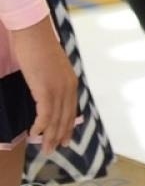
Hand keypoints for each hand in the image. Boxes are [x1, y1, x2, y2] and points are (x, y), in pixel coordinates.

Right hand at [11, 17, 75, 153]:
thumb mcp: (48, 69)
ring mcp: (58, 88)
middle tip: (51, 151)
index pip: (71, 110)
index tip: (64, 141)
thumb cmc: (37, 48)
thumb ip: (50, 83)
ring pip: (56, 119)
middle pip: (65, 117)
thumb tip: (45, 95)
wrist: (33, 33)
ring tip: (44, 150)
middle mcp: (68, 86)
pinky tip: (34, 134)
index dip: (67, 127)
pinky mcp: (46, 88)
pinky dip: (41, 126)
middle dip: (59, 136)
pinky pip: (45, 113)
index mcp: (70, 82)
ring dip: (50, 136)